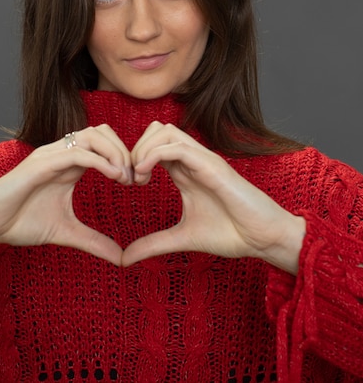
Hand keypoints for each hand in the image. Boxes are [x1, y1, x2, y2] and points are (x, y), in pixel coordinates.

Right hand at [0, 125, 131, 265]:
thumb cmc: (20, 222)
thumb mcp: (66, 232)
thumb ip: (93, 241)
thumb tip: (120, 258)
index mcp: (69, 164)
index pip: (104, 143)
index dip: (125, 157)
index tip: (138, 182)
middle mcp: (61, 153)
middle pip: (102, 131)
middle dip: (124, 150)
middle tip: (135, 178)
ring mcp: (51, 156)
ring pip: (92, 135)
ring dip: (114, 152)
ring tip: (125, 177)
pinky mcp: (40, 164)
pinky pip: (76, 152)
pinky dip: (99, 161)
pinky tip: (114, 177)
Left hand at [122, 122, 304, 273]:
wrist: (264, 238)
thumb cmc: (231, 233)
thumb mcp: (181, 238)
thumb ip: (153, 244)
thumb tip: (124, 259)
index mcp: (185, 171)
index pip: (153, 146)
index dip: (134, 158)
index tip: (126, 184)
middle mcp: (193, 159)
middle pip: (156, 130)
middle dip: (135, 148)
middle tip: (129, 178)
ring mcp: (203, 159)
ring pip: (165, 131)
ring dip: (143, 149)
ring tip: (137, 176)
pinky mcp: (212, 165)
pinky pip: (177, 147)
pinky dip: (154, 155)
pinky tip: (145, 176)